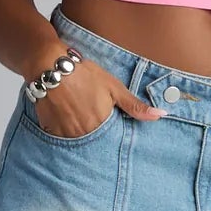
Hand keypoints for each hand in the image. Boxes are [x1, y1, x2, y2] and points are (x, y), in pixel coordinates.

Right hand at [32, 63, 165, 138]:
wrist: (50, 66)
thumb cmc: (84, 74)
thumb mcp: (113, 87)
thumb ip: (135, 106)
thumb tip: (160, 115)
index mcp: (102, 125)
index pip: (112, 142)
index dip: (112, 136)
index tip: (109, 128)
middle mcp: (84, 133)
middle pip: (95, 144)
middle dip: (96, 136)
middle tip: (90, 120)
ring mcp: (66, 134)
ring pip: (78, 143)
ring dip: (80, 135)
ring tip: (78, 118)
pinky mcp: (50, 131)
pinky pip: (61, 139)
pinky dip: (65, 132)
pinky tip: (65, 119)